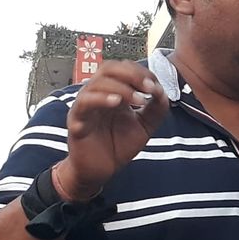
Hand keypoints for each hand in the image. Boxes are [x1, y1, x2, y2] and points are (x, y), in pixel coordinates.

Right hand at [57, 61, 171, 199]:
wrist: (100, 171)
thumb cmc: (118, 146)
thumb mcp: (145, 126)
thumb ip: (156, 109)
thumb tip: (162, 91)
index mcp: (113, 92)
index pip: (123, 68)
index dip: (141, 72)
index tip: (156, 85)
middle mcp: (98, 95)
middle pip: (108, 68)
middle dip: (131, 74)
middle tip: (149, 87)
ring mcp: (86, 106)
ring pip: (97, 83)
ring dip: (121, 87)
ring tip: (139, 100)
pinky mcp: (77, 121)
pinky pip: (84, 103)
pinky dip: (101, 99)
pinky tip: (117, 103)